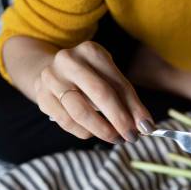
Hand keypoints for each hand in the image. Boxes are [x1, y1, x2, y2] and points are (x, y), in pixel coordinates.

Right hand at [34, 41, 152, 142]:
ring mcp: (52, 79)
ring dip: (103, 130)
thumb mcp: (109, 78)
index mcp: (91, 51)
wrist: (50, 71)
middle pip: (100, 94)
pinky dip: (85, 132)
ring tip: (116, 138)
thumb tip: (145, 126)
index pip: (119, 83)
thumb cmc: (89, 77)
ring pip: (81, 112)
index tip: (147, 127)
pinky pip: (68, 122)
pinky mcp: (42, 97)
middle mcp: (68, 61)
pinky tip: (95, 133)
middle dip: (119, 120)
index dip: (135, 108)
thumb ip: (127, 100)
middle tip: (132, 137)